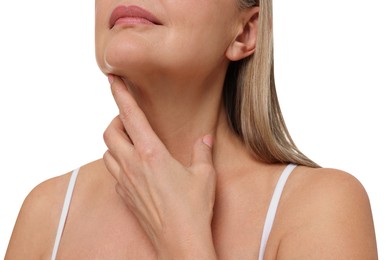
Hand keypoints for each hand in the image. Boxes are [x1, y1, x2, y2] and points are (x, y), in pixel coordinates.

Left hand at [103, 75, 216, 257]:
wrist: (181, 243)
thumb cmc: (194, 209)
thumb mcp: (204, 174)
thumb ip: (203, 150)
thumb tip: (205, 138)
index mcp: (152, 154)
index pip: (130, 115)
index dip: (120, 94)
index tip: (112, 78)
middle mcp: (133, 165)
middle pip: (109, 132)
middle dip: (116, 121)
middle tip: (132, 122)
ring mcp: (126, 182)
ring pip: (107, 153)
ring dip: (116, 144)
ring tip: (133, 145)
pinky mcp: (125, 197)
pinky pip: (113, 173)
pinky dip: (119, 164)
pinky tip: (136, 169)